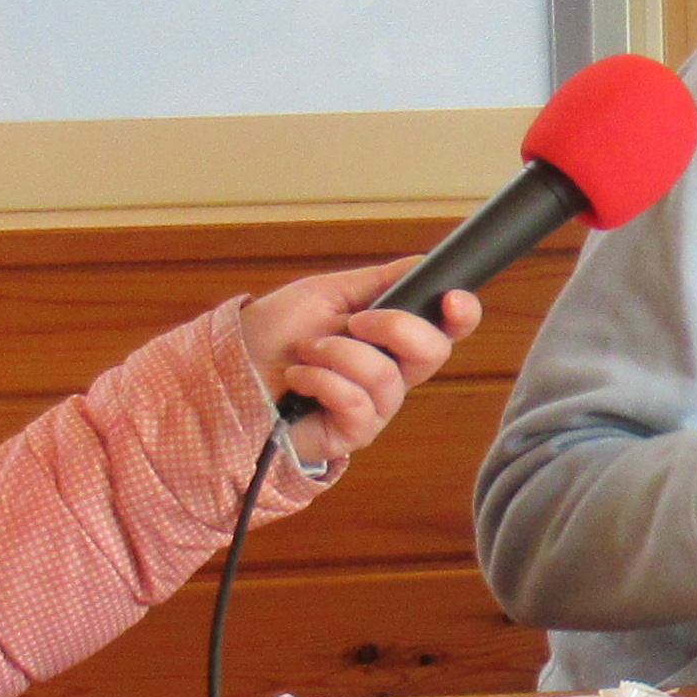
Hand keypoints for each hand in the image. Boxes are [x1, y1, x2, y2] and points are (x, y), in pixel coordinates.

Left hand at [243, 264, 481, 465]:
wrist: (233, 368)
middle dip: (394, 328)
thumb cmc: (276, 333)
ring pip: (387, 377)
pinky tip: (300, 379)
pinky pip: (358, 406)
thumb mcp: (328, 292)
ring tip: (308, 351)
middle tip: (354, 322)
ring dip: (339, 355)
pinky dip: (323, 382)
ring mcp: (375, 406)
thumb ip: (380, 281)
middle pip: (433, 353)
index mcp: (393, 337)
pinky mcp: (352, 433)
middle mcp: (393, 372)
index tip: (453, 299)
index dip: (463, 314)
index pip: (447, 329)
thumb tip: (424, 263)